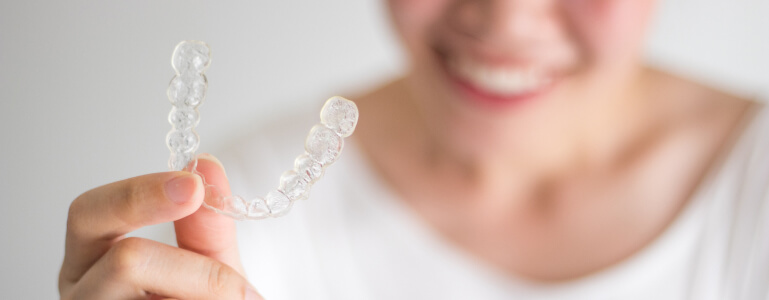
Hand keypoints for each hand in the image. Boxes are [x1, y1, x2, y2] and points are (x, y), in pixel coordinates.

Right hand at [58, 154, 261, 298]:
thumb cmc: (195, 297)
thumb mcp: (205, 259)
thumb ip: (204, 220)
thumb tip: (205, 165)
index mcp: (90, 257)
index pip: (89, 213)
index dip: (139, 195)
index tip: (193, 187)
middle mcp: (82, 290)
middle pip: (125, 261)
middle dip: (191, 264)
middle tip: (232, 273)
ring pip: (157, 296)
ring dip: (210, 292)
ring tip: (237, 297)